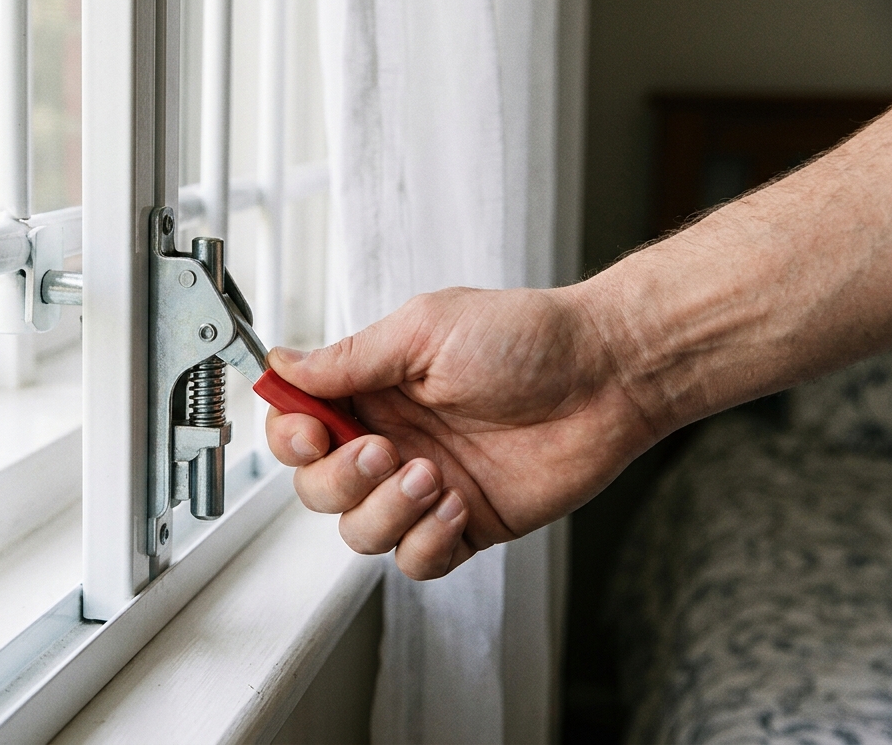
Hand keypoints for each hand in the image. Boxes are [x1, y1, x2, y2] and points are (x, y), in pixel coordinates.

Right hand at [265, 286, 659, 579]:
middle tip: (384, 451)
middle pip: (319, 489)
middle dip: (340, 479)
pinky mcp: (463, 524)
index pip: (300, 426)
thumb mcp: (424, 330)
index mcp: (374, 390)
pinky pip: (415, 561)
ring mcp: (425, 487)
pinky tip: (457, 505)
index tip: (313, 434)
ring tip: (432, 475)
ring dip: (386, 511)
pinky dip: (426, 541)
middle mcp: (392, 440)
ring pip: (361, 532)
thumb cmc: (528, 339)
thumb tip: (284, 364)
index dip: (292, 439)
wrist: (607, 376)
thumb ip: (350, 358)